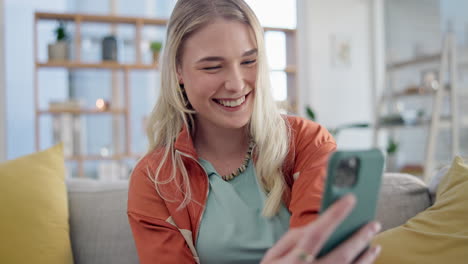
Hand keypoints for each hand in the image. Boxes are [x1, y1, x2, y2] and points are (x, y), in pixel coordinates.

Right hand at [261, 195, 381, 263]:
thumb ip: (292, 238)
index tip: (350, 199)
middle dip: (360, 238)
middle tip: (373, 224)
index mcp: (292, 261)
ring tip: (374, 243)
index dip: (334, 215)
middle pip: (340, 256)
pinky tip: (366, 258)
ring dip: (366, 257)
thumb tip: (316, 225)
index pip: (316, 234)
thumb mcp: (272, 256)